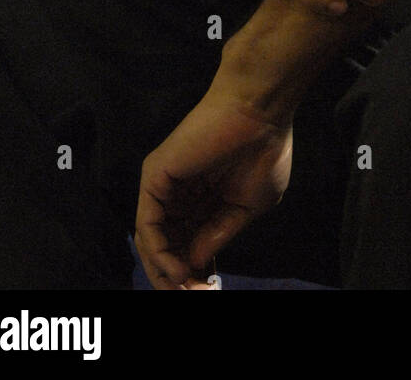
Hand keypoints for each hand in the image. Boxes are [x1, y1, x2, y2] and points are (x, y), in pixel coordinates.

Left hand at [134, 82, 292, 290]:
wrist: (260, 113)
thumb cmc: (263, 153)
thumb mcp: (248, 206)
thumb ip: (218, 235)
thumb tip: (193, 264)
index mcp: (205, 200)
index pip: (191, 244)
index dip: (199, 272)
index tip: (209, 293)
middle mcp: (181, 195)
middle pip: (169, 245)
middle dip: (178, 277)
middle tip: (195, 295)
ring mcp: (166, 186)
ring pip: (153, 239)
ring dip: (165, 271)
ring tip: (184, 288)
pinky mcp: (155, 176)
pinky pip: (147, 223)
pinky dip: (157, 252)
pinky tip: (175, 269)